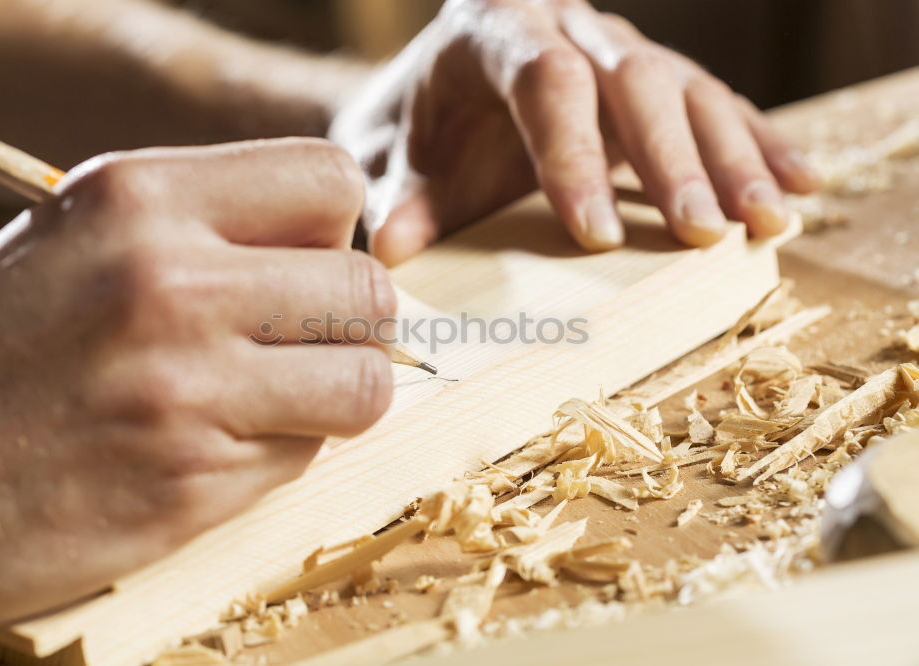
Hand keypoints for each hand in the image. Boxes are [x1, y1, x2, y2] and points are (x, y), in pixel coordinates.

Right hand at [0, 139, 395, 638]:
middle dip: (354, 322)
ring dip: (337, 394)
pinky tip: (218, 446)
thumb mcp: (83, 239)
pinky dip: (284, 452)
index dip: (335, 230)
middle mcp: (170, 283)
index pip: (330, 181)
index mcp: (141, 198)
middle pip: (368, 288)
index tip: (305, 264)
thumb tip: (341, 251)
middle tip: (305, 344)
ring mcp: (184, 388)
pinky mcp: (189, 482)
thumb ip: (210, 229)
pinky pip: (306, 455)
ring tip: (278, 399)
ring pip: (363, 382)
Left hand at [331, 0, 822, 265]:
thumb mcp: (392, 165)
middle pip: (634, 78)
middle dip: (672, 159)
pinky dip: (759, 144)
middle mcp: (565, 23)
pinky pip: (716, 103)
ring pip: (689, 88)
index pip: (546, 81)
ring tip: (764, 222)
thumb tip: (394, 251)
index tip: (594, 233)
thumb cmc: (413, 134)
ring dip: (732, 157)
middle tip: (699, 233)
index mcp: (492, 28)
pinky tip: (799, 186)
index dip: (573, 153)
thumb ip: (398, 202)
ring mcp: (615, 46)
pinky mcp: (651, 79)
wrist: (430, 100)